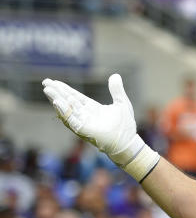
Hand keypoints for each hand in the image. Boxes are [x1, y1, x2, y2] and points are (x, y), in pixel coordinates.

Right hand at [41, 75, 156, 180]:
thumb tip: (115, 75)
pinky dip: (65, 112)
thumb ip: (116, 90)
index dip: (65, 89)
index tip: (54, 81)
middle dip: (57, 92)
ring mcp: (84, 123)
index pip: (75, 97)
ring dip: (57, 100)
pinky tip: (57, 103)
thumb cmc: (125, 126)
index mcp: (91, 108)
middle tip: (45, 82)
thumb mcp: (121, 103)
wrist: (128, 142)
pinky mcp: (85, 131)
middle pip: (68, 102)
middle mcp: (85, 115)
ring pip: (67, 110)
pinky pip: (72, 120)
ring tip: (48, 90)